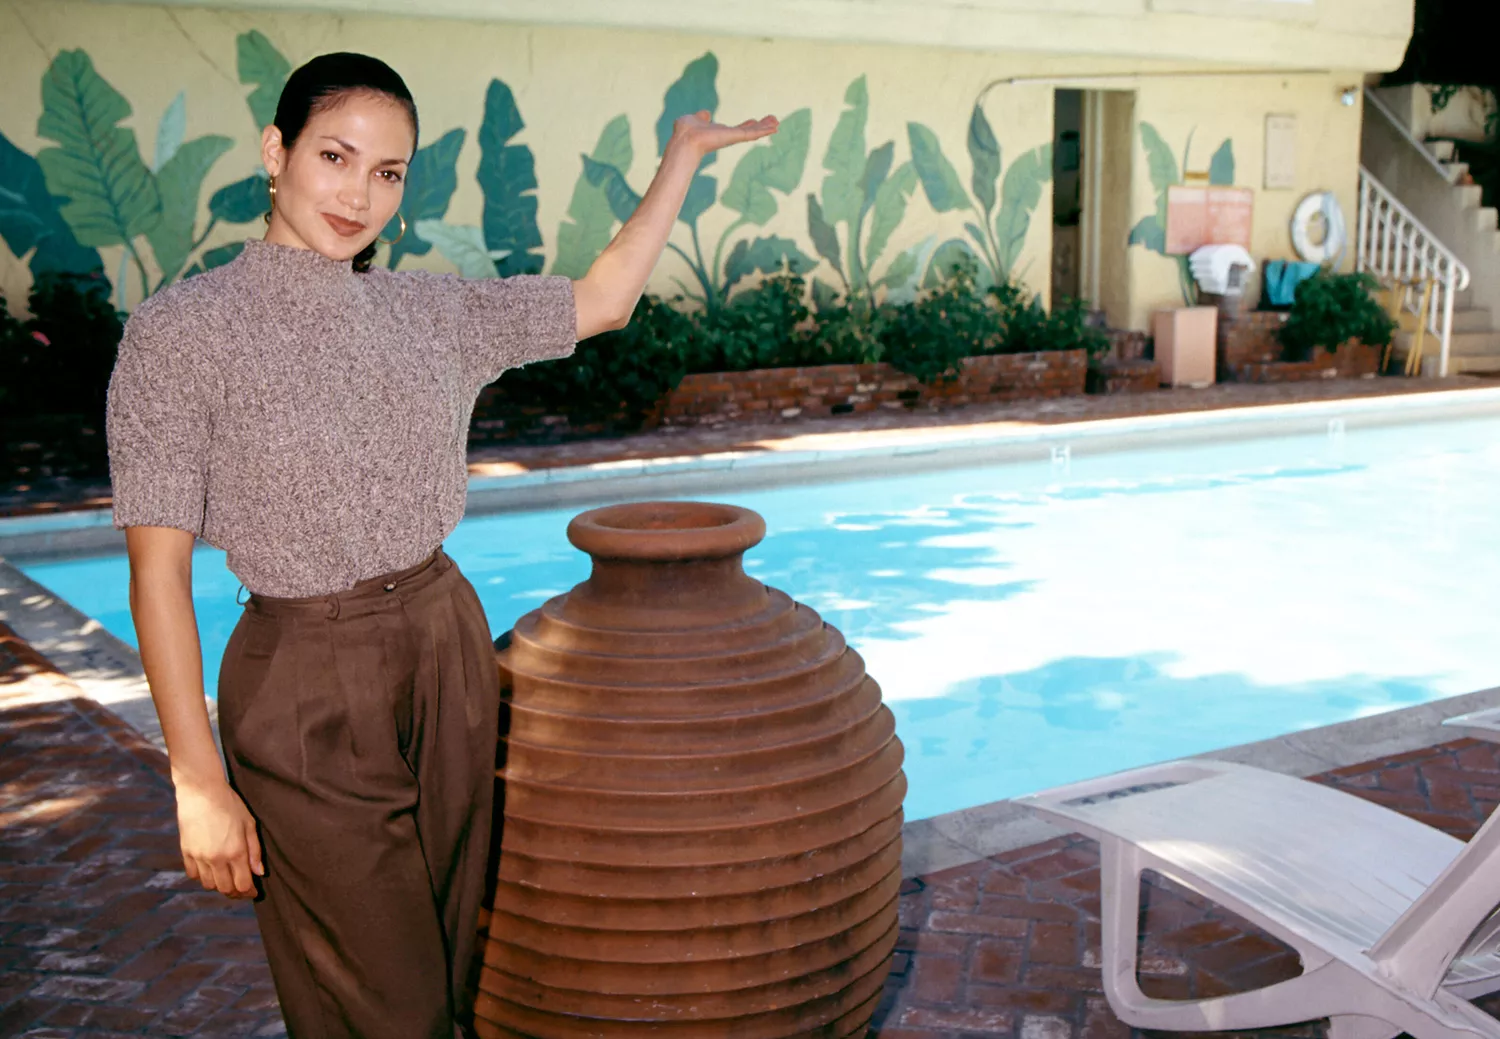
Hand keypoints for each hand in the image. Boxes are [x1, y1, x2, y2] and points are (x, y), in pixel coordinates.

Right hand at [175, 779, 263, 898]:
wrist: (201, 792)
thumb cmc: (230, 804)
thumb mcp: (249, 824)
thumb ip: (255, 851)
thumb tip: (259, 873)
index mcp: (235, 852)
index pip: (242, 884)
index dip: (249, 892)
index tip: (253, 892)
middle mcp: (216, 858)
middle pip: (226, 888)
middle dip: (236, 893)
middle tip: (242, 889)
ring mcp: (199, 856)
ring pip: (209, 884)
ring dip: (219, 886)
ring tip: (227, 879)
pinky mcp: (186, 852)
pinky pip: (194, 874)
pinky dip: (203, 877)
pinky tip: (211, 870)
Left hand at [671, 110, 778, 158]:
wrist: (685, 140)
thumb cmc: (686, 131)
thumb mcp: (694, 119)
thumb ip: (701, 117)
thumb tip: (705, 114)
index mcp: (718, 132)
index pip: (736, 129)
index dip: (746, 125)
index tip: (754, 121)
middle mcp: (727, 136)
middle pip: (748, 131)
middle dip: (761, 126)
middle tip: (773, 122)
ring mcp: (732, 137)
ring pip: (753, 132)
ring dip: (766, 127)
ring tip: (777, 123)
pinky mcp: (735, 137)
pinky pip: (753, 133)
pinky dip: (764, 130)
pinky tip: (774, 127)